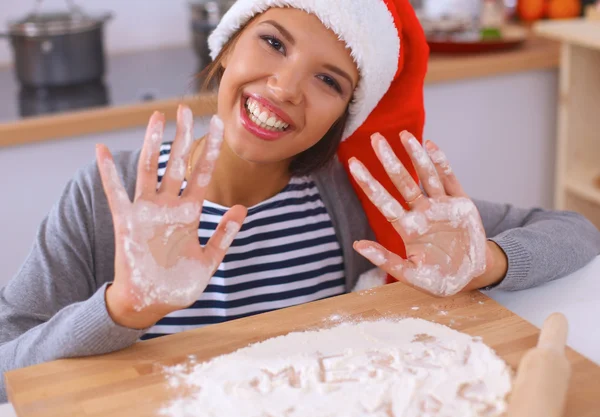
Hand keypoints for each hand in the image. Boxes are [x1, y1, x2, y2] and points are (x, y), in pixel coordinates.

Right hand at [98, 106, 246, 328]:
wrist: (151, 303)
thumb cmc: (179, 284)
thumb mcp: (209, 260)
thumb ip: (224, 235)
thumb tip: (242, 208)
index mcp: (190, 213)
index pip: (202, 173)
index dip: (210, 149)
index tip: (217, 124)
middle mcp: (169, 206)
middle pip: (176, 163)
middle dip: (181, 136)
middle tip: (185, 108)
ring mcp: (147, 212)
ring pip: (149, 169)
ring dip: (152, 143)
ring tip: (156, 116)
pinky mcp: (126, 222)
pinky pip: (115, 193)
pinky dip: (108, 172)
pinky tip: (102, 150)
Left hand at [349, 131, 504, 296]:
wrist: (473, 276)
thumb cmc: (441, 278)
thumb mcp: (412, 276)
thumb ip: (387, 262)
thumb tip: (358, 245)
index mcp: (408, 228)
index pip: (384, 201)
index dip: (369, 183)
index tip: (353, 164)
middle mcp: (422, 212)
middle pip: (402, 181)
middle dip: (389, 160)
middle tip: (375, 138)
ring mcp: (441, 205)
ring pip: (425, 176)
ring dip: (416, 155)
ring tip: (405, 135)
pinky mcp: (461, 204)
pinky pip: (450, 180)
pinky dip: (441, 163)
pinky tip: (431, 146)